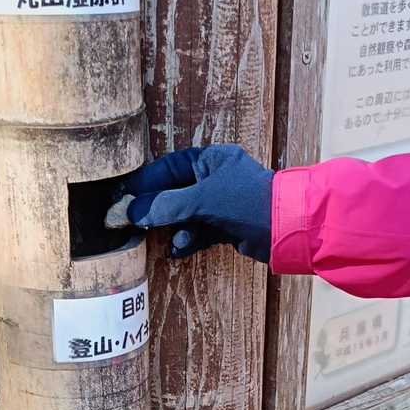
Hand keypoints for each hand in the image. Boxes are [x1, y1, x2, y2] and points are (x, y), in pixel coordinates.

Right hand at [124, 145, 272, 261]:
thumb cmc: (248, 203)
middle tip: (130, 222)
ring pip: (184, 215)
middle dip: (154, 210)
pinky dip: (188, 240)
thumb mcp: (202, 201)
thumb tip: (131, 212)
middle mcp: (214, 179)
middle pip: (173, 193)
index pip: (167, 168)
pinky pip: (197, 231)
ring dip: (172, 228)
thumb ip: (165, 206)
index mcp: (210, 160)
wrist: (288, 230)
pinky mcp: (226, 226)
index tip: (122, 197)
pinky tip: (179, 249)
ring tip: (161, 238)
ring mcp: (220, 203)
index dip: (143, 184)